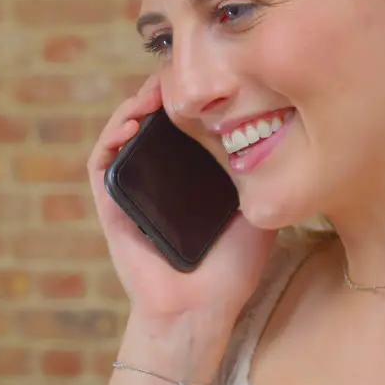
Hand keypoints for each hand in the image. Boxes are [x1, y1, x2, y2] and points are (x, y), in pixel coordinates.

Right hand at [87, 76, 277, 330]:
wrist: (202, 310)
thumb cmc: (231, 269)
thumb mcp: (258, 210)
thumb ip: (265, 177)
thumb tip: (283, 134)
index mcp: (188, 174)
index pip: (181, 123)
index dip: (186, 95)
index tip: (203, 74)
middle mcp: (157, 177)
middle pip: (149, 121)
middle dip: (158, 93)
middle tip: (175, 74)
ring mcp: (131, 190)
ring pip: (121, 134)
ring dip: (132, 107)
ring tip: (152, 93)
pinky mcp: (111, 206)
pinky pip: (100, 164)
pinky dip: (109, 138)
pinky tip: (130, 125)